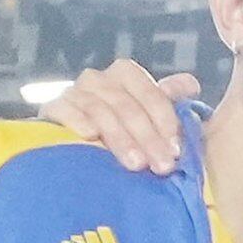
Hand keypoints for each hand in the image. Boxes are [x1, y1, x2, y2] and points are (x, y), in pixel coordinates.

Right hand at [42, 64, 194, 174]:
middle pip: (126, 103)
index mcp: (125, 76)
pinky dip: (77, 121)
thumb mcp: (147, 120)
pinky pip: (64, 110)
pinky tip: (89, 136)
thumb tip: (190, 85)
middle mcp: (99, 79)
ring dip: (120, 137)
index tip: (177, 150)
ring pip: (100, 109)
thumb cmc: (121, 137)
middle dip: (147, 136)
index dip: (166, 120)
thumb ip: (167, 103)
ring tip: (135, 164)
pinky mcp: (51, 109)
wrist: (72, 152)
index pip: (150, 92)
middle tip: (162, 166)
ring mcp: (73, 92)